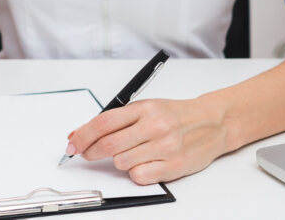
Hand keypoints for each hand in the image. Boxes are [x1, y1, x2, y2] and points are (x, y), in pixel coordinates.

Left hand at [67, 96, 229, 184]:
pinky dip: (136, 173)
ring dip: (119, 161)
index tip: (72, 143)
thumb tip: (82, 133)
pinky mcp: (173, 166)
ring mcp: (165, 147)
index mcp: (145, 108)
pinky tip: (143, 163)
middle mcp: (155, 126)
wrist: (213, 123)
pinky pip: (139, 176)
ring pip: (122, 163)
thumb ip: (118, 120)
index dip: (83, 135)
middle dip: (91, 152)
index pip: (104, 122)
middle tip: (86, 153)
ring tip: (131, 153)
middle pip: (109, 144)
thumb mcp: (148, 108)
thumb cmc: (177, 115)